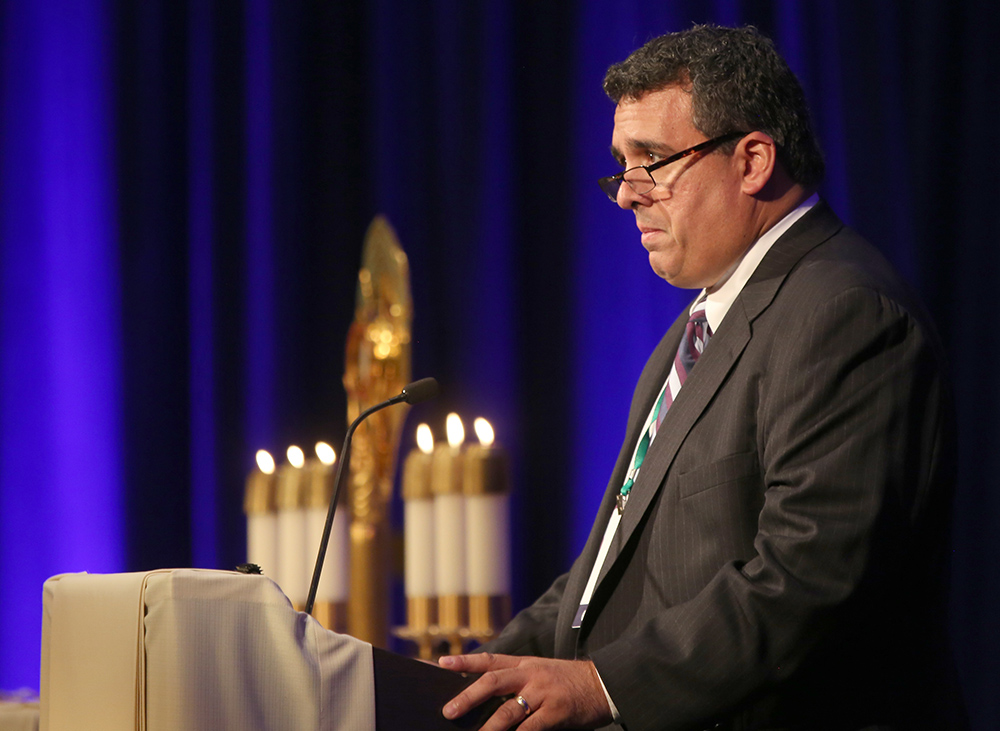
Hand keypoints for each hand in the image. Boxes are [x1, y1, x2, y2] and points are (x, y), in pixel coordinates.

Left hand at [439, 653, 613, 729]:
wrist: (604, 684)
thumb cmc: (569, 682)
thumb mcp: (541, 672)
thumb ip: (517, 681)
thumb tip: (487, 697)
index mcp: (524, 663)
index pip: (489, 660)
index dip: (465, 661)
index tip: (442, 663)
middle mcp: (530, 674)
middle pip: (492, 681)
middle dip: (468, 696)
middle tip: (448, 711)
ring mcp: (543, 693)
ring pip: (508, 709)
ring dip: (489, 726)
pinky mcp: (556, 712)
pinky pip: (530, 728)